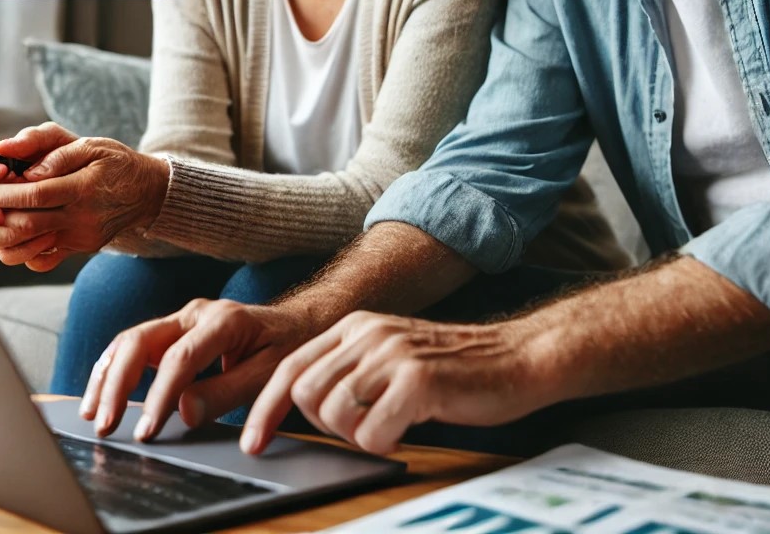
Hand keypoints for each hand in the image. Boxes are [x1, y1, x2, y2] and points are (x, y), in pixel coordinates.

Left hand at [0, 121, 168, 270]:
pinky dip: (18, 251)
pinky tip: (12, 232)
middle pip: (23, 225)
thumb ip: (56, 151)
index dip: (2, 191)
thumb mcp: (92, 144)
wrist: (147, 192)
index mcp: (84, 187)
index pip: (33, 195)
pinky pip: (39, 261)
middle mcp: (81, 218)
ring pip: (25, 248)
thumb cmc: (116, 162)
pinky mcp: (78, 249)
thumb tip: (24, 167)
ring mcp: (79, 237)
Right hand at [79, 298, 313, 441]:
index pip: (180, 358)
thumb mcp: (270, 373)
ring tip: (93, 415)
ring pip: (131, 340)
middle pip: (142, 340)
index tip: (146, 431)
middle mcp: (197, 313)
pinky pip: (135, 346)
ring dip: (107, 377)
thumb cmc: (287, 346)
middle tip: (105, 425)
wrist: (298, 322)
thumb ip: (227, 392)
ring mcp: (183, 319)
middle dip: (117, 384)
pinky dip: (113, 370)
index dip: (159, 396)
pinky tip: (100, 396)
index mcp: (224, 320)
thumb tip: (184, 412)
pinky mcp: (174, 331)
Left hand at [243, 311, 541, 455]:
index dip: (266, 408)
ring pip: (333, 414)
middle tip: (361, 428)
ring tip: (388, 423)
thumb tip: (301, 405)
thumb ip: (350, 369)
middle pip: (304, 393)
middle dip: (323, 426)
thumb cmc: (453, 367)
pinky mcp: (418, 381)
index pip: (290, 366)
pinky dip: (384, 443)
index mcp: (356, 326)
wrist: (515, 357)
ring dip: (355, 435)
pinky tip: (408, 427)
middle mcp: (368, 333)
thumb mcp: (390, 354)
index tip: (254, 442)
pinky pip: (372, 434)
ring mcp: (392, 354)